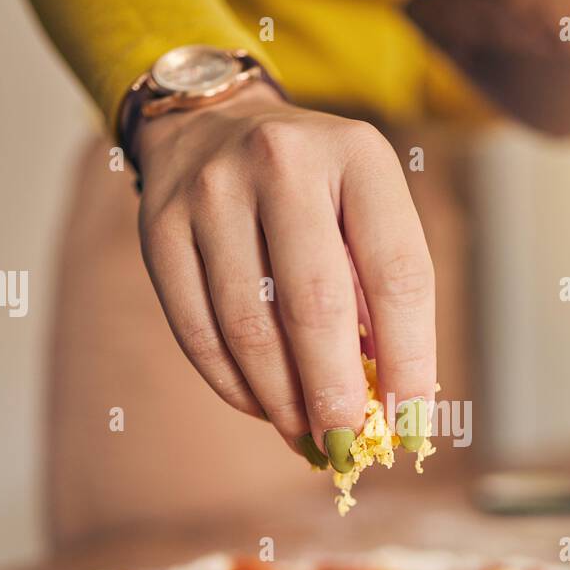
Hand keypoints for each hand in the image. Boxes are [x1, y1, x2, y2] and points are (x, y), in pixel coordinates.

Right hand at [134, 83, 435, 469]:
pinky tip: (262, 407)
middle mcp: (282, 162)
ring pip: (250, 327)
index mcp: (358, 155)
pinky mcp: (158, 227)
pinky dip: (234, 385)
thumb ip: (382, 293)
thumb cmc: (314, 191)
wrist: (212, 123)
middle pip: (316, 305)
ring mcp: (212, 192)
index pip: (398, 273)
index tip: (410, 422)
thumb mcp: (365, 211)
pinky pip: (198, 331)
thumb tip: (391, 407)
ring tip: (307, 435)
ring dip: (282, 400)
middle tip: (347, 446)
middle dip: (335, 394)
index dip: (410, 359)